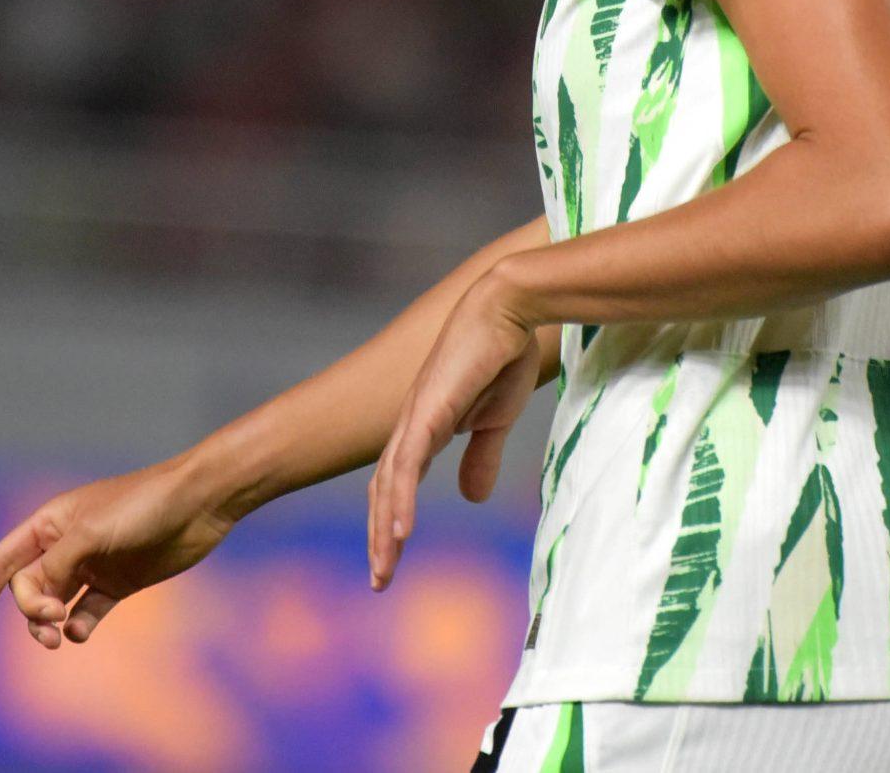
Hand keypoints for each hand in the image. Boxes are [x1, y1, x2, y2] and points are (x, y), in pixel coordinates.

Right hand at [0, 455, 238, 646]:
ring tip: (60, 635)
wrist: (198, 504)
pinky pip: (86, 613)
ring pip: (54, 605)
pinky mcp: (119, 584)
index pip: (3, 560)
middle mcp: (67, 545)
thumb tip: (32, 599)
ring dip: (49, 624)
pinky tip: (80, 630)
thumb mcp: (90, 533)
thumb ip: (55, 566)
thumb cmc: (142, 506)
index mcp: (51, 523)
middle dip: (30, 609)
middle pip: (28, 588)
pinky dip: (78, 626)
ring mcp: (93, 565)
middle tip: (50, 620)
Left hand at [367, 267, 539, 590]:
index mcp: (425, 429)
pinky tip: (399, 530)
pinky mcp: (429, 408)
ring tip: (384, 568)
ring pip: (389, 482)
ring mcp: (416, 416)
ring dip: (384, 528)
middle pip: (383, 489)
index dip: (390, 523)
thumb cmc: (503, 357)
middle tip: (380, 580)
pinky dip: (401, 498)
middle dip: (379, 536)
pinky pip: (409, 462)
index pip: (396, 484)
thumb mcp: (496, 420)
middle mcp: (411, 425)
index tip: (389, 562)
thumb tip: (470, 498)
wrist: (510, 310)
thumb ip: (482, 457)